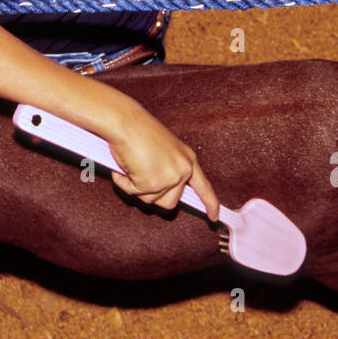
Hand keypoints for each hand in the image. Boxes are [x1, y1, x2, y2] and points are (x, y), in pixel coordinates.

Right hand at [105, 106, 220, 220]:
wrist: (126, 122)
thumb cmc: (138, 131)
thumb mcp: (162, 151)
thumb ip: (167, 170)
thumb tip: (161, 194)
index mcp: (188, 159)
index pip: (204, 186)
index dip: (210, 203)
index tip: (213, 217)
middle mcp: (183, 169)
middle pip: (171, 202)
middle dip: (153, 194)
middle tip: (141, 176)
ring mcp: (170, 178)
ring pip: (151, 200)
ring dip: (136, 187)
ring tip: (132, 164)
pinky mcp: (153, 183)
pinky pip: (133, 193)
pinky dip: (124, 182)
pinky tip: (124, 166)